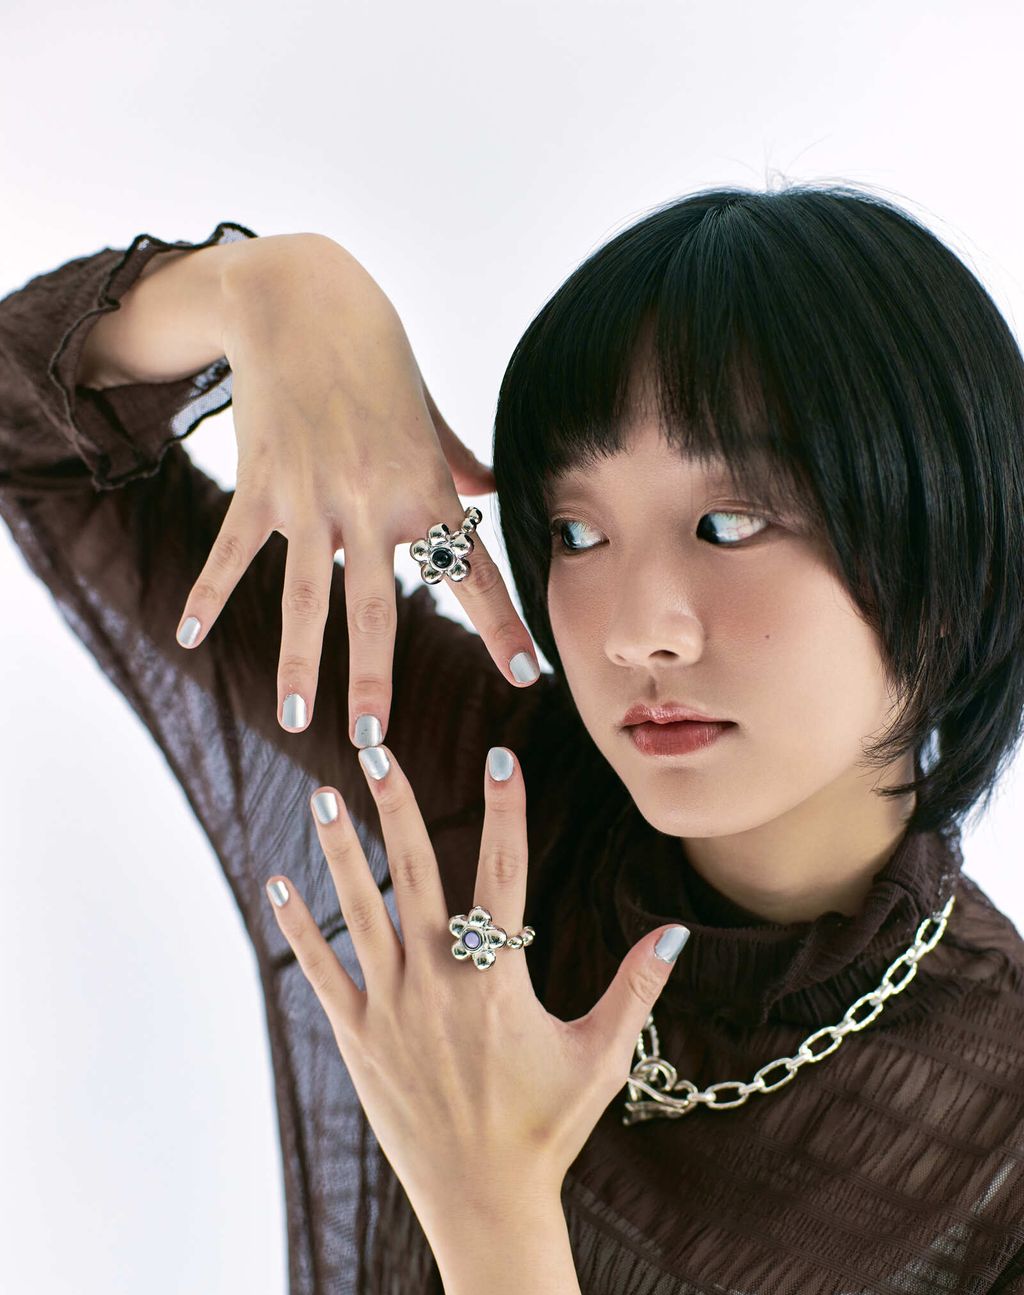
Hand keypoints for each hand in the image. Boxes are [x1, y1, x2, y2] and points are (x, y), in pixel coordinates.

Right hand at [174, 232, 538, 740]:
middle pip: (376, 608)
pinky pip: (232, 553)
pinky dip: (208, 595)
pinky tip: (188, 638)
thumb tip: (490, 492)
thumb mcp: (427, 409)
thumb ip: (457, 459)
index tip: (522, 676)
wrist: (298, 296)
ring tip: (293, 718)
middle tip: (376, 739)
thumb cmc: (374, 350)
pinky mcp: (259, 486)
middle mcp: (370, 503)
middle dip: (376, 677)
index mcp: (424, 487)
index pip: (472, 570)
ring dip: (298, 662)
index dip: (500, 626)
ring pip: (304, 597)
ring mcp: (310, 499)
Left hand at [262, 740, 688, 1242]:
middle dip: (395, 807)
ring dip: (339, 851)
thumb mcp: (602, 1058)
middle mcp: (438, 983)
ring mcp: (392, 1008)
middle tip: (376, 751)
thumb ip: (635, 989)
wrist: (484, 1202)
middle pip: (414, 874)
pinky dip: (300, 927)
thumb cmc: (548, 1129)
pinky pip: (322, 971)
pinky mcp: (358, 1037)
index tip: (500, 757)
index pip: (504, 874)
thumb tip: (673, 933)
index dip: (505, 811)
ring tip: (323, 796)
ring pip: (361, 911)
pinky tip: (278, 883)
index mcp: (498, 981)